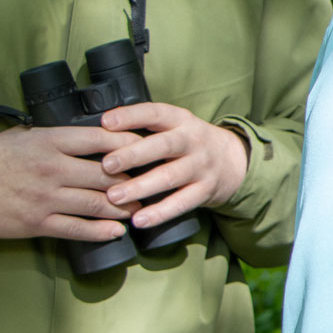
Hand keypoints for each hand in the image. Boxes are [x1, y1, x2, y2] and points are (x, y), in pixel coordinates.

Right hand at [0, 123, 140, 241]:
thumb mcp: (25, 134)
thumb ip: (58, 136)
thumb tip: (92, 136)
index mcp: (50, 140)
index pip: (101, 139)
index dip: (129, 144)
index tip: (145, 147)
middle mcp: (53, 168)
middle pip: (106, 175)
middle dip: (132, 181)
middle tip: (148, 184)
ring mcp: (46, 198)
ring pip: (97, 204)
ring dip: (122, 208)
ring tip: (138, 209)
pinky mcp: (37, 223)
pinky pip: (77, 230)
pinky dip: (101, 231)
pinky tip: (117, 231)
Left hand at [98, 102, 248, 228]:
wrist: (233, 161)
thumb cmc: (189, 143)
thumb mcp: (175, 126)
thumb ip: (146, 128)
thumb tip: (99, 133)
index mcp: (181, 120)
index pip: (155, 113)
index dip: (131, 116)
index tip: (106, 123)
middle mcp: (193, 140)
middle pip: (164, 145)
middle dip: (134, 154)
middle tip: (108, 165)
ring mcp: (201, 166)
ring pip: (170, 176)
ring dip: (140, 187)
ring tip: (114, 197)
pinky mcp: (206, 190)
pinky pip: (182, 203)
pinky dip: (160, 213)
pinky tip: (139, 219)